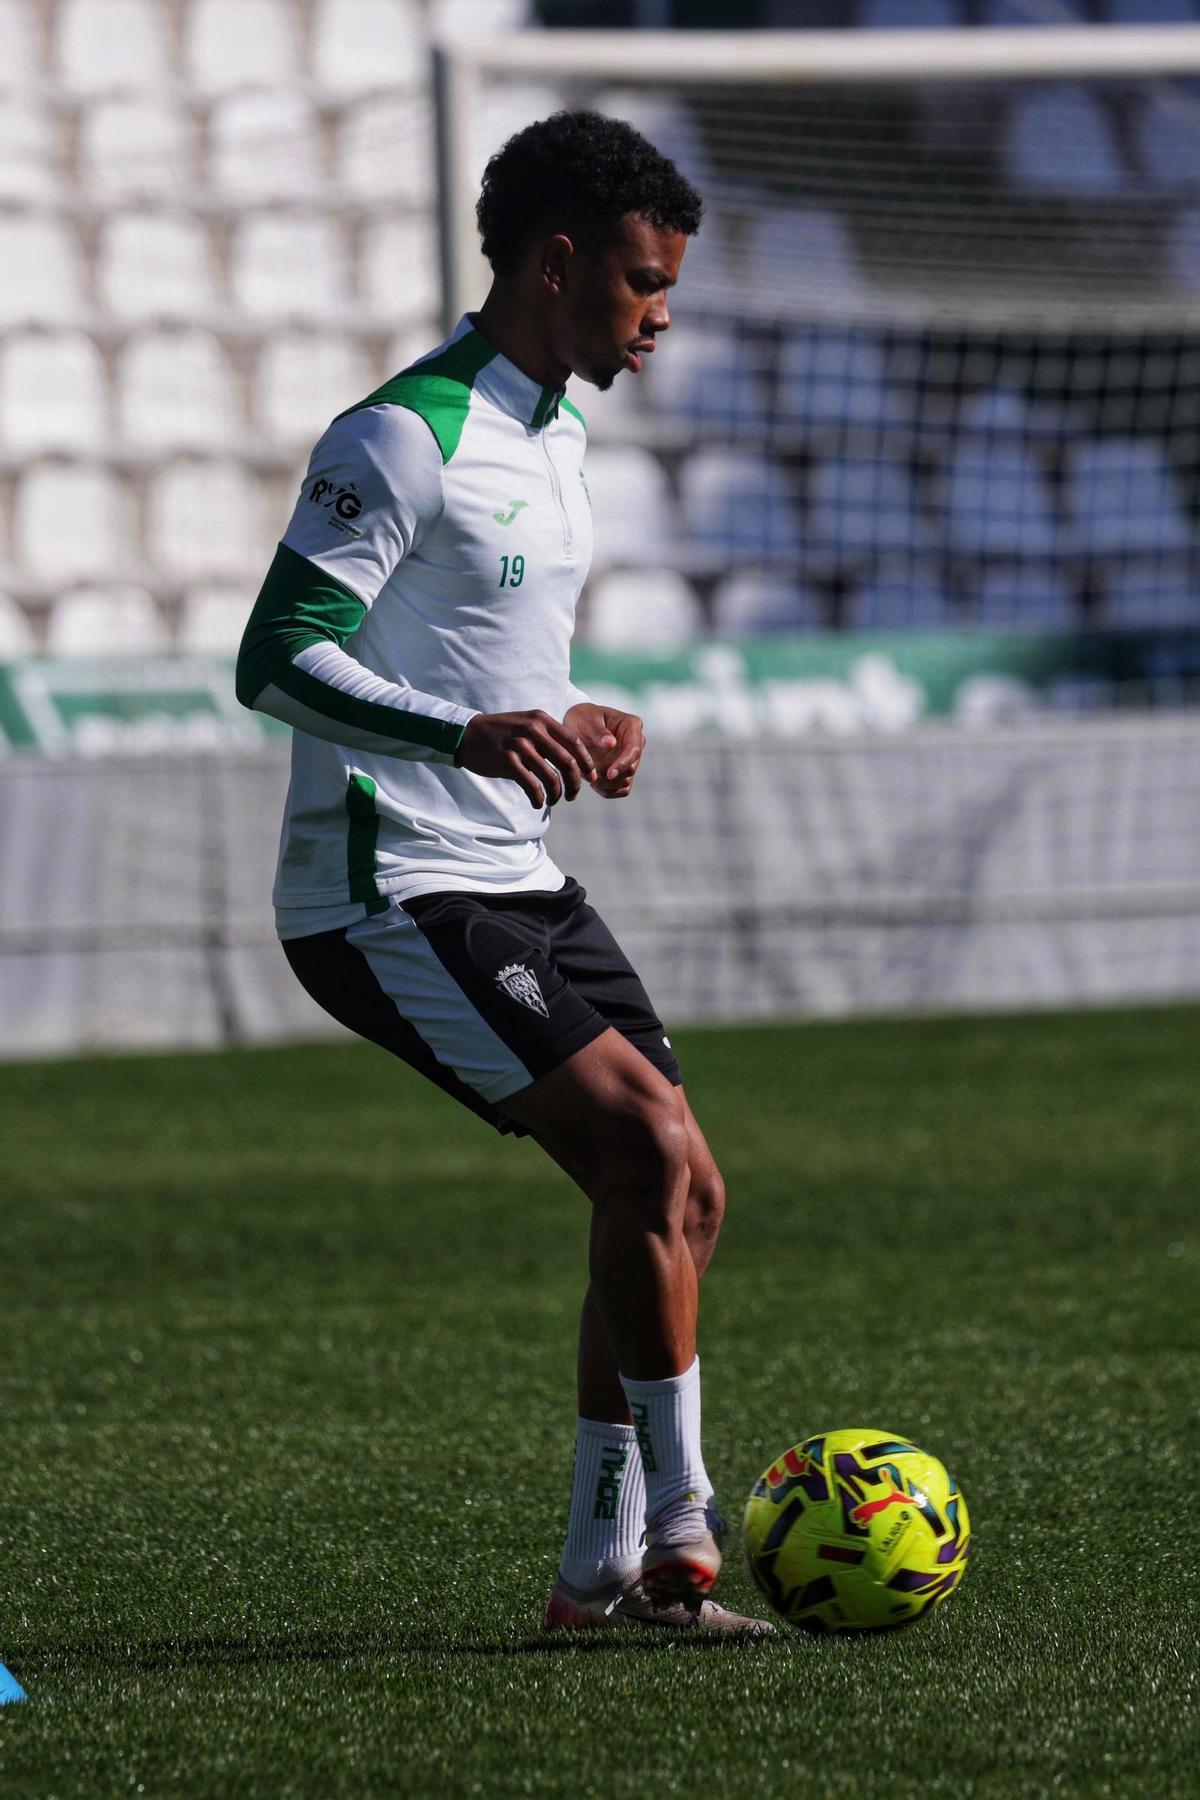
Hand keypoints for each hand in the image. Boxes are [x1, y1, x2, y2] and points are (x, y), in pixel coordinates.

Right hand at [455, 709, 595, 808]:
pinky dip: (538, 799)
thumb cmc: (501, 733)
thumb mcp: (527, 724)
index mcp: (542, 720)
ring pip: (551, 777)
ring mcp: (520, 746)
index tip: (590, 778)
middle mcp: (534, 730)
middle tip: (573, 795)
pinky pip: (532, 786)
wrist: (467, 734)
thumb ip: (549, 737)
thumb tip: (574, 761)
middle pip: (567, 762)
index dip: (587, 763)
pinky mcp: (508, 761)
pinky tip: (538, 803)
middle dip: (575, 783)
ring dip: (556, 794)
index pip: (575, 743)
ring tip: (553, 800)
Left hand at [564, 703, 645, 798]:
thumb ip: (597, 732)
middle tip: (588, 772)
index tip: (609, 774)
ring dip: (605, 783)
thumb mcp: (585, 720)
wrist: (577, 727)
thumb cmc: (582, 719)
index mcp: (632, 725)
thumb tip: (611, 743)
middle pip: (630, 768)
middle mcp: (636, 743)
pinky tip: (593, 780)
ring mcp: (632, 759)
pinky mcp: (626, 773)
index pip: (634, 749)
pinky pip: (621, 790)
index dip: (623, 764)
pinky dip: (606, 790)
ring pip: (625, 781)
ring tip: (588, 773)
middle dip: (609, 775)